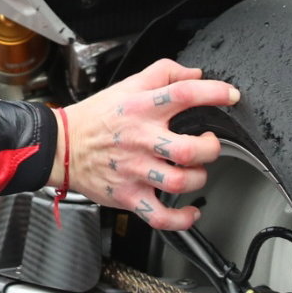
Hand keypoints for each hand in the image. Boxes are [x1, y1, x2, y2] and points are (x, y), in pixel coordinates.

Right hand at [52, 59, 239, 230]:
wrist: (60, 146)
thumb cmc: (95, 117)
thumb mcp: (127, 86)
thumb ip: (164, 73)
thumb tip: (196, 74)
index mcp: (141, 109)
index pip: (183, 95)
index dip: (214, 93)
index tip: (231, 96)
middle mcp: (140, 140)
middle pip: (188, 150)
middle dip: (210, 149)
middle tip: (208, 145)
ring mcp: (134, 170)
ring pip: (178, 183)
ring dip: (197, 179)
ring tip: (195, 172)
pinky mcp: (128, 195)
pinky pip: (160, 216)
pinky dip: (181, 218)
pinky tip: (190, 211)